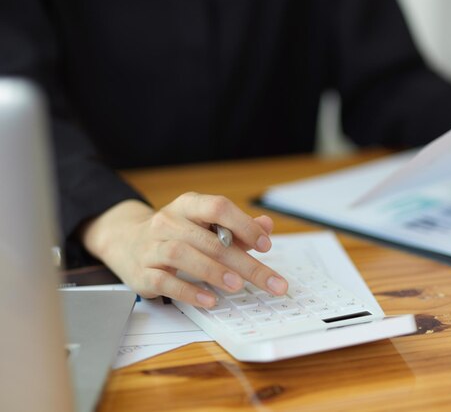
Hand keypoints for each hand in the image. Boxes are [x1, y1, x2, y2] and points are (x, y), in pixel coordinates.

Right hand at [81, 194, 287, 307]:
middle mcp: (168, 222)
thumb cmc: (175, 233)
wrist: (125, 240)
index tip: (266, 245)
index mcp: (188, 206)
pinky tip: (210, 300)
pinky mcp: (142, 272)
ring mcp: (152, 247)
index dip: (244, 225)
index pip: (217, 207)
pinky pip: (165, 281)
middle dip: (243, 262)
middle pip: (209, 240)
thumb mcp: (204, 224)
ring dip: (214, 271)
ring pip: (183, 255)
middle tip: (269, 281)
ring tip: (238, 285)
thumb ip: (236, 228)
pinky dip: (189, 291)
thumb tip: (266, 226)